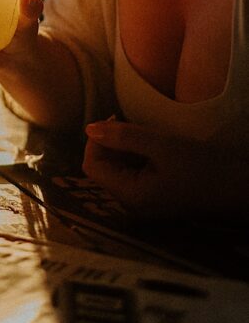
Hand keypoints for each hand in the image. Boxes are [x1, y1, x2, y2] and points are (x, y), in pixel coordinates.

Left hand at [82, 119, 227, 218]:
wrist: (237, 189)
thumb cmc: (202, 167)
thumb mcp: (161, 145)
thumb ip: (123, 136)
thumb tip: (89, 128)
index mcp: (129, 195)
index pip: (92, 165)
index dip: (97, 140)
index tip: (116, 118)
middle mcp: (130, 204)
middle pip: (102, 167)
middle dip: (111, 143)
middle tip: (134, 125)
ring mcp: (141, 202)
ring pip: (117, 168)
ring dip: (124, 148)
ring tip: (147, 136)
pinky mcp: (152, 197)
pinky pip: (132, 173)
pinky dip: (136, 156)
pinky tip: (153, 148)